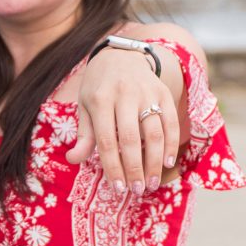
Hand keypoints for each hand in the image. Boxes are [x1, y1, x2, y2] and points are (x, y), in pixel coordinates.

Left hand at [66, 48, 179, 192]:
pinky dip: (172, 143)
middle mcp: (124, 94)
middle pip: (131, 138)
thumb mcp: (85, 105)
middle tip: (138, 190)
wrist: (120, 55)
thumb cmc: (98, 86)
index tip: (118, 188)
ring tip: (152, 182)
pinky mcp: (163, 91)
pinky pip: (170, 121)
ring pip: (154, 132)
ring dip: (155, 161)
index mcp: (100, 99)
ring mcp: (146, 92)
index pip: (106, 140)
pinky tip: (168, 162)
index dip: (112, 166)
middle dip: (135, 168)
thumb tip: (73, 159)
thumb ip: (84, 134)